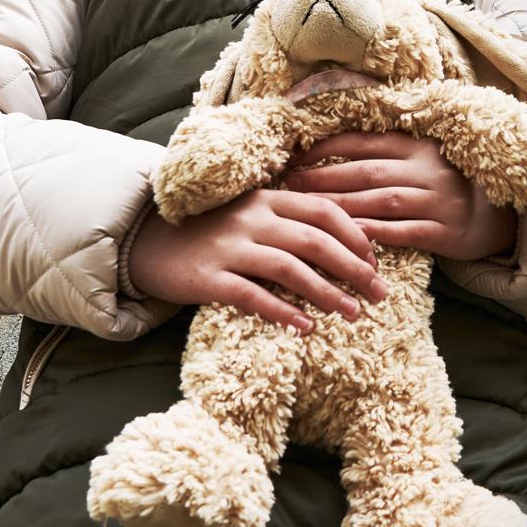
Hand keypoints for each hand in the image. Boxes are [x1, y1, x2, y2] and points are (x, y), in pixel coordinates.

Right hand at [129, 189, 388, 333]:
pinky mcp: (208, 277)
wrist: (146, 241)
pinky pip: (252, 296)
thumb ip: (287, 221)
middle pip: (315, 241)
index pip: (323, 210)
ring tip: (352, 314)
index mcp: (267, 198)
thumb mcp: (250, 215)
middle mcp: (251, 219)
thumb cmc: (209, 231)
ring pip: (289, 269)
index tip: (376, 262)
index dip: (355, 236)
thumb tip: (342, 242)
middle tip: (379, 294)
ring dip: (327, 293)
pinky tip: (305, 328)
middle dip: (354, 269)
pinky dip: (282, 312)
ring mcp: (229, 248)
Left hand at [285, 132, 517, 260]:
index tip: (294, 157)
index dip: (327, 148)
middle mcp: (428, 171)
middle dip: (324, 177)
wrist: (497, 218)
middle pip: (366, 172)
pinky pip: (404, 232)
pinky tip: (348, 236)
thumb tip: (327, 154)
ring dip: (342, 205)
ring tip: (308, 210)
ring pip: (381, 201)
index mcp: (418, 147)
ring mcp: (438, 201)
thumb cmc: (446, 188)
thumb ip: (385, 157)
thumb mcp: (421, 162)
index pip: (364, 143)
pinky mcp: (445, 232)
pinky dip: (375, 233)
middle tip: (290, 184)